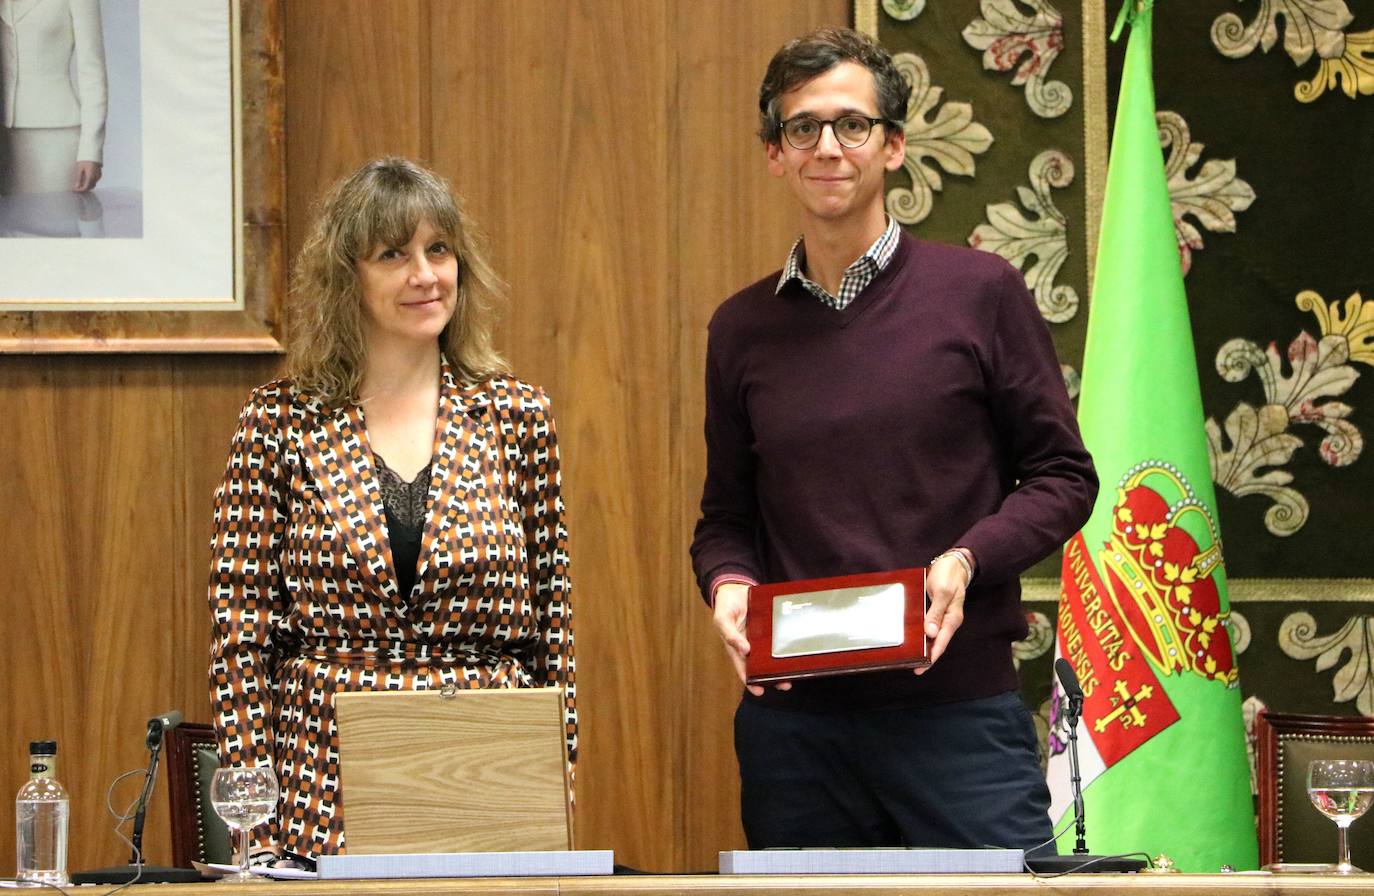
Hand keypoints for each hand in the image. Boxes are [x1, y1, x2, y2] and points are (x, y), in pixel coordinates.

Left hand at [72, 161, 101, 191]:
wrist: (92, 154)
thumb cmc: (85, 160)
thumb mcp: (80, 169)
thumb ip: (79, 179)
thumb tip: (77, 186)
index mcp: (91, 176)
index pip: (86, 187)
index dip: (80, 190)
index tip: (75, 190)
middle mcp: (96, 177)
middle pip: (90, 187)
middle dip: (84, 189)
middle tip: (77, 187)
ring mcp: (98, 176)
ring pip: (93, 184)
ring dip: (87, 186)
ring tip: (80, 184)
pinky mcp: (99, 174)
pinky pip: (95, 181)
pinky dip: (90, 182)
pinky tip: (85, 180)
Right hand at [712, 582, 789, 696]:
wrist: (735, 587)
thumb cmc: (726, 605)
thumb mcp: (723, 619)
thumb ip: (730, 635)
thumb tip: (744, 651)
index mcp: (736, 647)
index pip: (744, 668)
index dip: (751, 681)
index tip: (759, 692)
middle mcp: (750, 645)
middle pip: (761, 665)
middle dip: (772, 677)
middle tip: (785, 684)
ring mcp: (761, 637)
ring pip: (772, 655)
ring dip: (782, 664)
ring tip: (794, 672)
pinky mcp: (770, 628)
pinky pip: (778, 638)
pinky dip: (786, 645)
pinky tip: (795, 650)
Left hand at [914, 553, 968, 674]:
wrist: (953, 563)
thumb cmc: (949, 575)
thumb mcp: (942, 592)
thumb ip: (936, 612)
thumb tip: (930, 633)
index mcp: (953, 618)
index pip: (941, 641)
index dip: (932, 656)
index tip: (921, 667)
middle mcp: (949, 620)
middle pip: (938, 642)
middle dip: (928, 656)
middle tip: (914, 667)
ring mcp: (943, 616)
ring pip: (934, 636)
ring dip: (925, 646)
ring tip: (912, 657)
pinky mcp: (937, 611)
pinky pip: (930, 626)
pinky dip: (923, 634)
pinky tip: (914, 638)